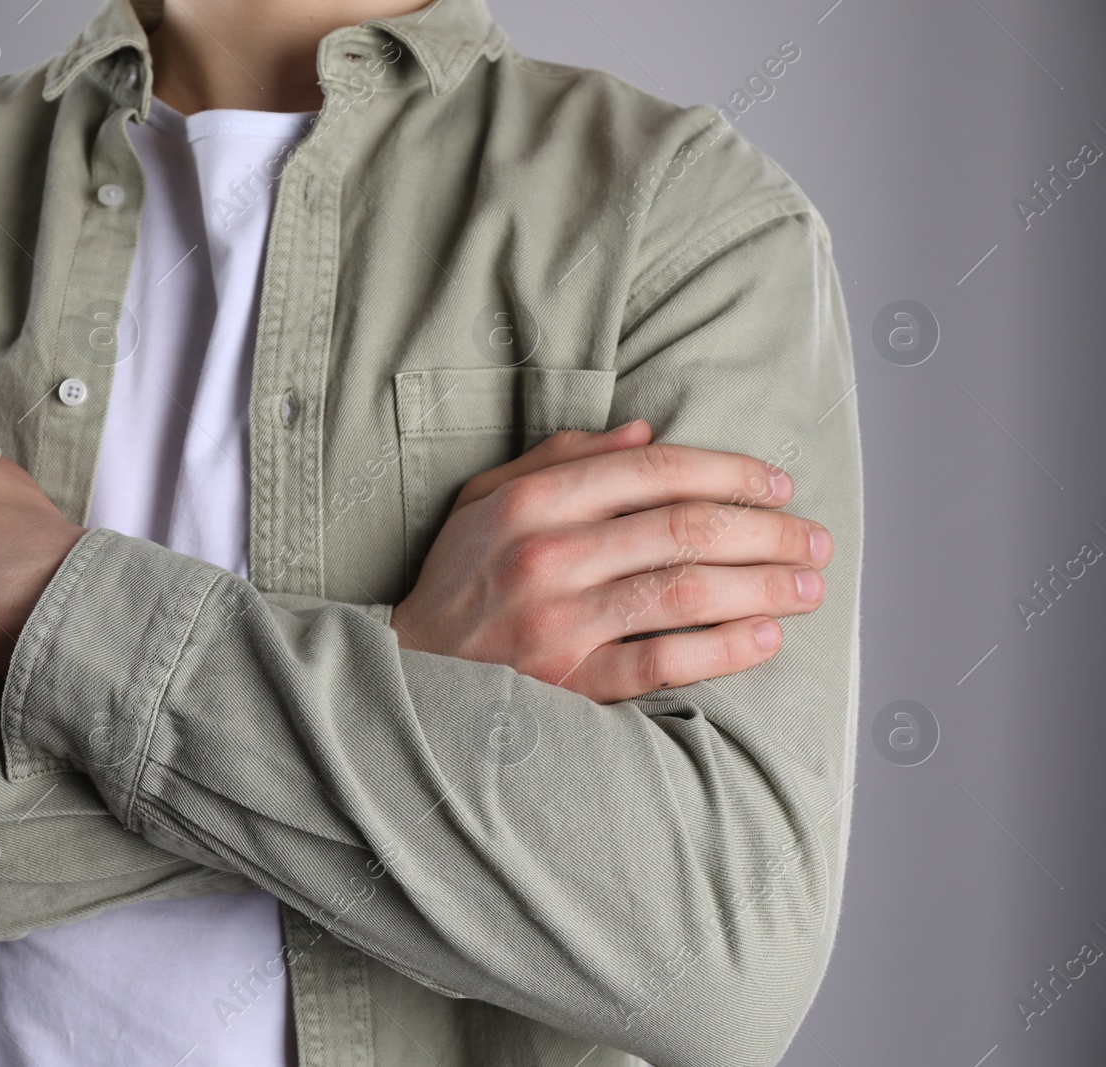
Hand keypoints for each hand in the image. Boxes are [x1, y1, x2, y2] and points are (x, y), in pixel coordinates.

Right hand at [389, 420, 831, 702]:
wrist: (405, 675)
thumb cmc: (457, 580)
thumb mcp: (486, 500)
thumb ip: (561, 459)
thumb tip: (646, 432)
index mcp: (531, 502)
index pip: (653, 470)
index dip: (728, 471)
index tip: (777, 485)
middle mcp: (546, 555)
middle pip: (684, 529)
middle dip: (766, 531)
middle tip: (814, 540)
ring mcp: (558, 623)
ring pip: (686, 591)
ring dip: (762, 587)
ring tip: (808, 587)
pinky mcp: (568, 684)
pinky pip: (664, 661)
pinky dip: (723, 648)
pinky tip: (766, 638)